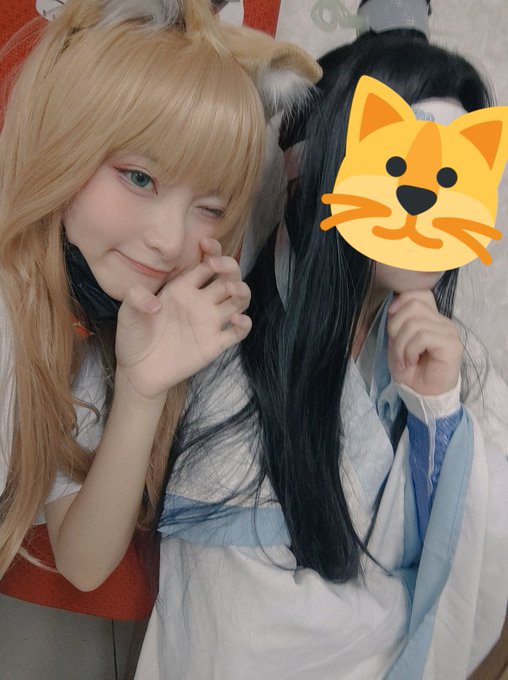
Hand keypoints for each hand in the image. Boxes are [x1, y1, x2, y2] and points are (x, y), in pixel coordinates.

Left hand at [114, 238, 250, 400]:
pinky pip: (237, 332)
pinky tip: (237, 320)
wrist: (137, 371)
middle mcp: (200, 302)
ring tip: (232, 290)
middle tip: (218, 266)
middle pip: (228, 278)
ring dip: (242, 291)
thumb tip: (154, 303)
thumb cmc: (133, 337)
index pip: (206, 263)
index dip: (212, 250)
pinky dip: (244, 324)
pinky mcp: (214, 344)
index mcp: (183, 288)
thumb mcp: (127, 314)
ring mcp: (210, 322)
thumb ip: (136, 299)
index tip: (205, 243)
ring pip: (238, 301)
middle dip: (230, 267)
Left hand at [386, 290, 462, 395]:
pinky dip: (409, 350)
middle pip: (413, 304)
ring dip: (400, 345)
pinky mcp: (451, 345)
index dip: (400, 302)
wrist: (421, 395)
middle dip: (395, 327)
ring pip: (415, 323)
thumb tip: (394, 303)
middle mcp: (442, 321)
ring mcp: (448, 332)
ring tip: (403, 360)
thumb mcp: (396, 341)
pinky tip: (411, 362)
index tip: (391, 323)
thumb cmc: (410, 369)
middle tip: (396, 349)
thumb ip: (397, 321)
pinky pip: (423, 337)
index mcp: (430, 317)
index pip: (419, 293)